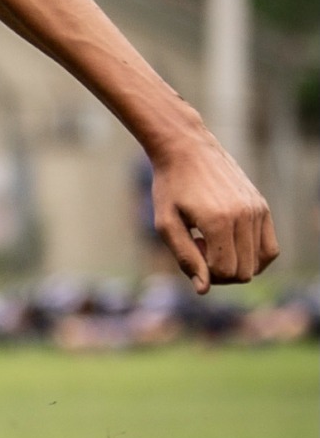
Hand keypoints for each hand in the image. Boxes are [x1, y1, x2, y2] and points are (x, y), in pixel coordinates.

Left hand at [150, 127, 279, 291]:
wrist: (186, 148)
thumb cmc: (170, 187)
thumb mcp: (167, 225)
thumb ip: (185, 258)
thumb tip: (204, 289)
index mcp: (219, 221)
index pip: (226, 272)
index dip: (206, 272)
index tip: (192, 247)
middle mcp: (245, 216)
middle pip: (244, 273)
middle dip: (220, 271)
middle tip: (200, 245)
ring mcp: (258, 210)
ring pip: (258, 264)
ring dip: (235, 262)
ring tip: (214, 240)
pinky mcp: (263, 206)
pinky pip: (270, 249)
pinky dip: (252, 256)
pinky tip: (229, 240)